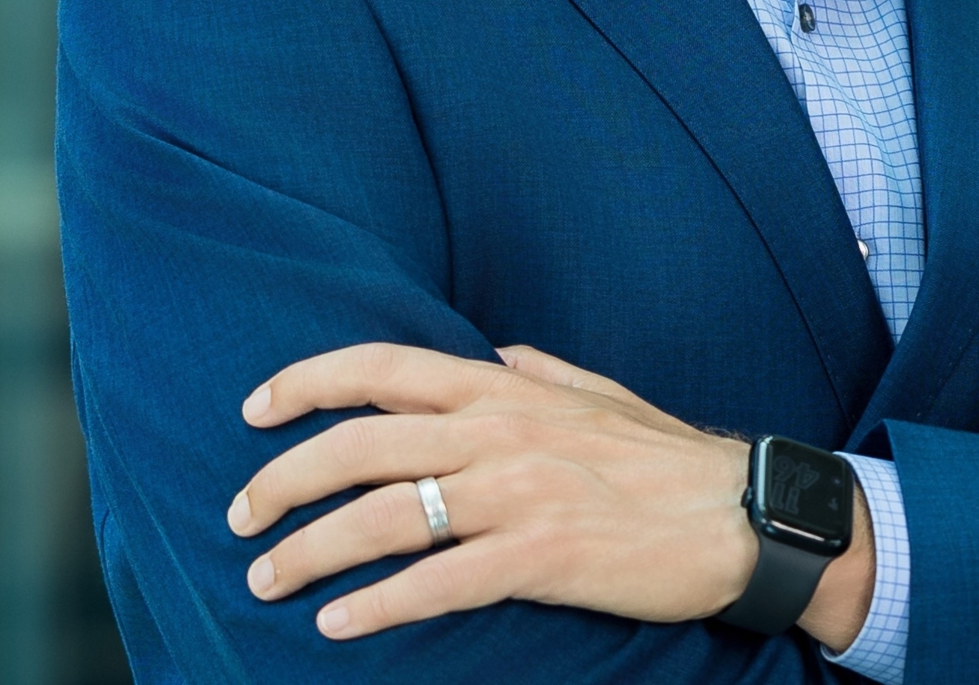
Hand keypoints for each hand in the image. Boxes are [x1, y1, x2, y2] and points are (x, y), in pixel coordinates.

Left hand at [227, 341, 873, 647]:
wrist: (740, 513)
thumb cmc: (668, 457)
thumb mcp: (600, 394)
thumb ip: (540, 372)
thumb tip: (497, 354)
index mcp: (504, 387)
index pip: (382, 369)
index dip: (307, 382)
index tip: (254, 409)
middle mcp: (499, 429)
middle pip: (359, 444)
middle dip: (283, 478)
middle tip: (238, 513)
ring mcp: (517, 493)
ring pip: (383, 517)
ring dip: (310, 549)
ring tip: (265, 577)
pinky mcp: (540, 557)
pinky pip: (436, 584)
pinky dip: (376, 605)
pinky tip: (337, 623)